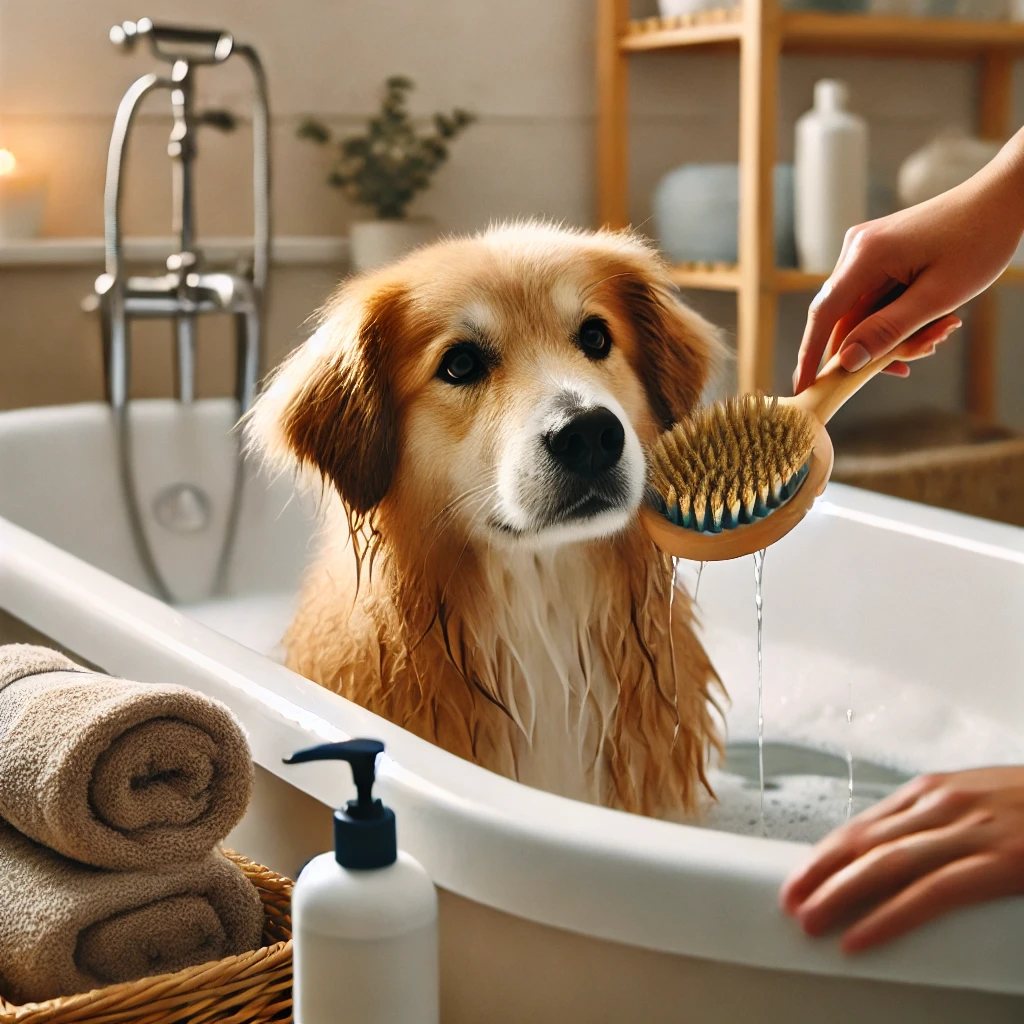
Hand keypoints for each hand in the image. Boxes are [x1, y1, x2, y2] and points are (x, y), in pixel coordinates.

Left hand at [779, 767, 1023, 953]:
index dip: (826, 854)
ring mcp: (971, 831)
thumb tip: (905, 852)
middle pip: (864, 843)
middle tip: (788, 904)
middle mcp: (943, 804)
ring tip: (808, 923)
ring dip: (840, 896)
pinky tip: (860, 939)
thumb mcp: (985, 801)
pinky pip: (930, 894)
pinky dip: (888, 918)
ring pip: (885, 866)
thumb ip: (946, 823)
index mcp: (936, 791)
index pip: (865, 824)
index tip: (798, 877)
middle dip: (820, 874)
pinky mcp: (1001, 862)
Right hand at [794, 127, 1023, 393]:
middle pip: (846, 319)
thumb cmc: (978, 240)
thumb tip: (845, 361)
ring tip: (942, 331)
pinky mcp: (877, 254)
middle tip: (928, 351)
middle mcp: (855, 250)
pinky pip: (874, 299)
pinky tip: (930, 322)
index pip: (824, 315)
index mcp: (865, 255)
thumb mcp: (937, 296)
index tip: (802, 388)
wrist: (1003, 197)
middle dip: (879, 345)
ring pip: (863, 313)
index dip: (810, 355)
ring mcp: (865, 251)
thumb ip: (888, 330)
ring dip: (895, 333)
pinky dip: (897, 317)